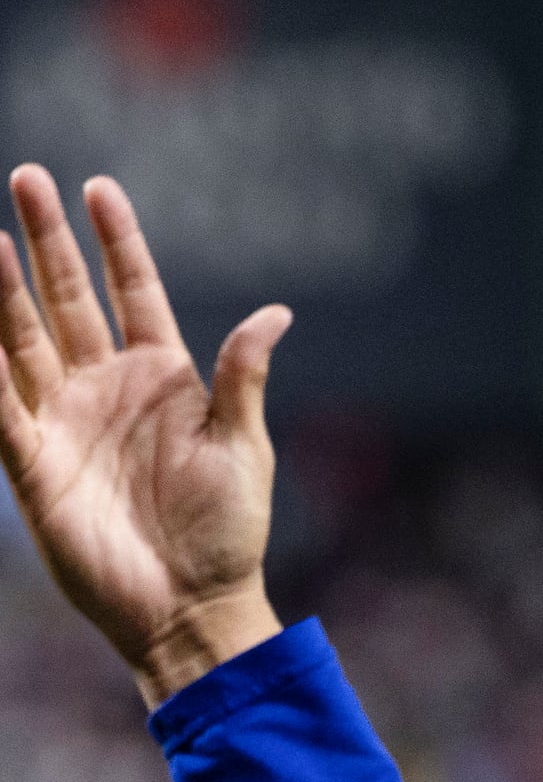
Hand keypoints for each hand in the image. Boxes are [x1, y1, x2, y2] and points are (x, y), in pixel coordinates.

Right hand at [0, 166, 290, 704]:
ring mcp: (65, 421)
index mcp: (165, 378)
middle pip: (67, 300)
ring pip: (22, 339)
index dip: (116, 242)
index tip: (97, 186)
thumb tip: (276, 311)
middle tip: (23, 176)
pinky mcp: (33, 464)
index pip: (134, 291)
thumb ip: (244, 376)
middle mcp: (108, 389)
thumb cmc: (228, 530)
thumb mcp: (244, 446)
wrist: (192, 605)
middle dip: (46, 241)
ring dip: (1, 290)